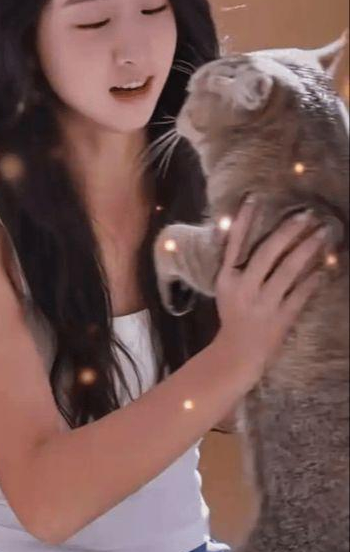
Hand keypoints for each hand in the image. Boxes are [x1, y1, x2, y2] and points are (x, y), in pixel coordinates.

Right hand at [213, 195, 327, 375]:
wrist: (238, 353)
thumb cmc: (233, 316)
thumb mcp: (226, 289)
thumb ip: (235, 265)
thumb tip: (237, 232)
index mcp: (227, 279)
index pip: (233, 244)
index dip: (243, 221)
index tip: (254, 198)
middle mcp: (244, 288)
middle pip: (267, 253)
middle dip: (288, 232)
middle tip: (306, 215)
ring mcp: (264, 303)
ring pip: (288, 270)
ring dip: (307, 250)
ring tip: (323, 234)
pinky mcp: (281, 317)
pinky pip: (301, 294)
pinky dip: (314, 280)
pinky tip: (325, 268)